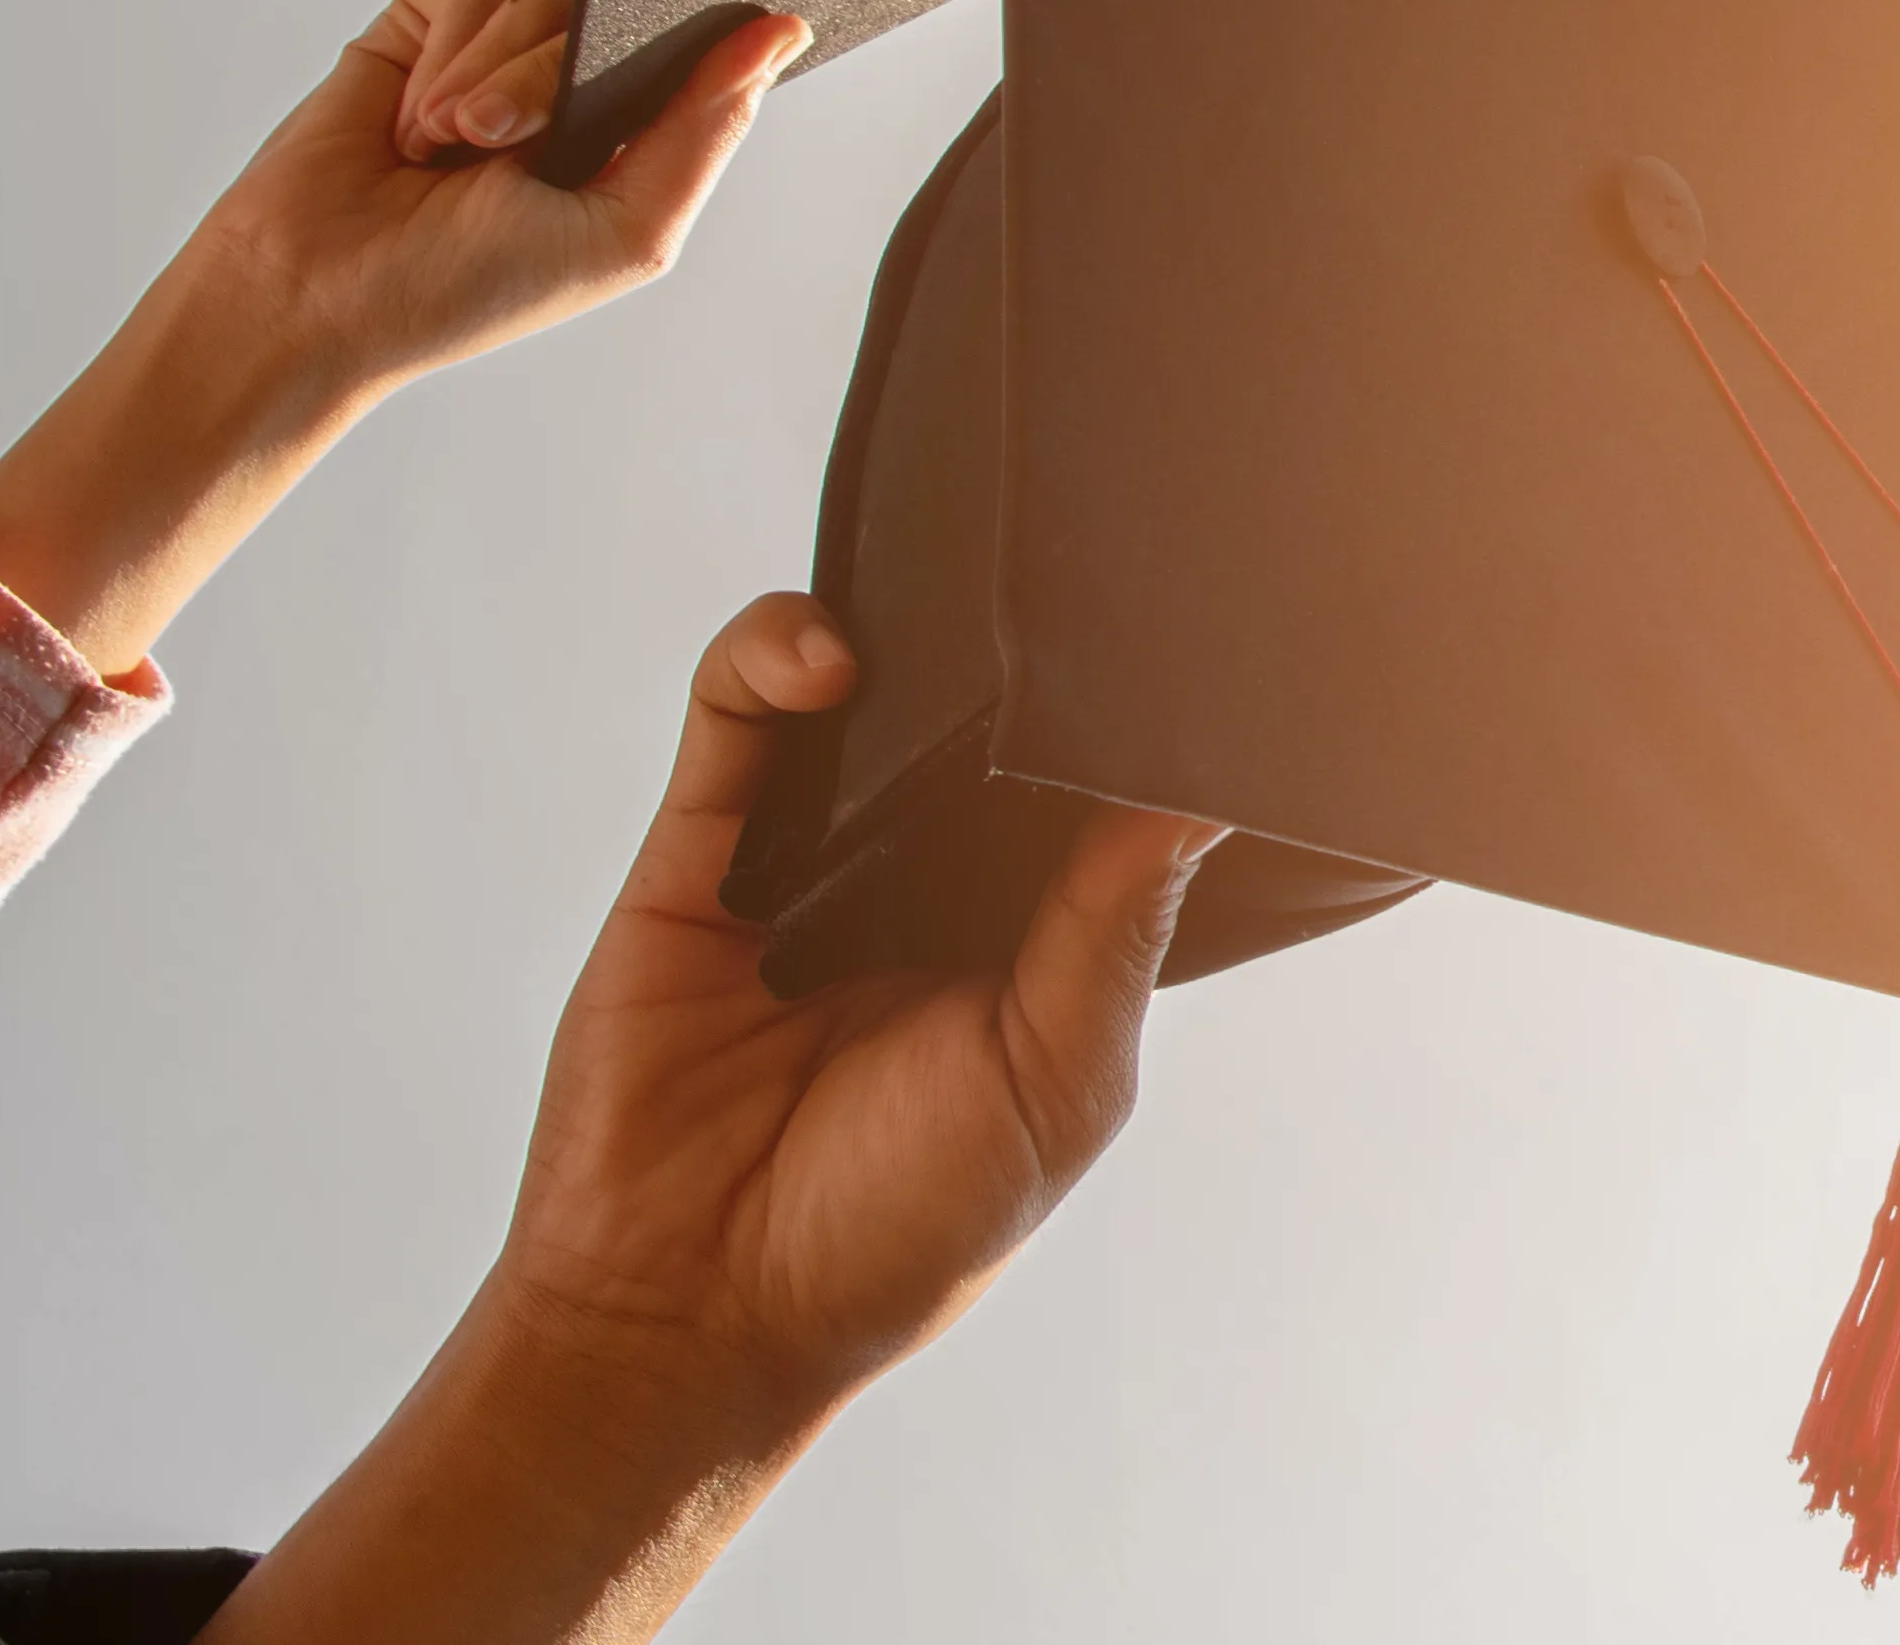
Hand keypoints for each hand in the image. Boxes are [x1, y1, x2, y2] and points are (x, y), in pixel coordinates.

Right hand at [0, 0, 810, 674]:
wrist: (314, 293)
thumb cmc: (462, 291)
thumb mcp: (623, 231)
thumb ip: (704, 133)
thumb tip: (779, 36)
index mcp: (631, 146)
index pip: (701, 54)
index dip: (712, 20)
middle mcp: (573, 95)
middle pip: (621, 11)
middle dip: (559, 69)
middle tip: (504, 138)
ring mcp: (498, 59)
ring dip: (496, 70)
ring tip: (448, 141)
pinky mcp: (425, 32)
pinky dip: (444, 50)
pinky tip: (412, 119)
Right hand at [199, 596, 1217, 1644]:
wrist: (698, 1311)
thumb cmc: (894, 1232)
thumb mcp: (1056, 1081)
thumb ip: (1115, 930)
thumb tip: (1201, 791)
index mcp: (1034, 939)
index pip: (1092, 792)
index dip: (1127, 721)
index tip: (1178, 645)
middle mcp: (927, 886)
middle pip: (974, 719)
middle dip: (1013, 649)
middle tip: (1063, 588)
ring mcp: (808, 860)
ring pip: (854, 691)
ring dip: (896, 628)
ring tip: (945, 617)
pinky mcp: (697, 856)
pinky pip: (732, 720)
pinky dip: (771, 657)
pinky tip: (827, 654)